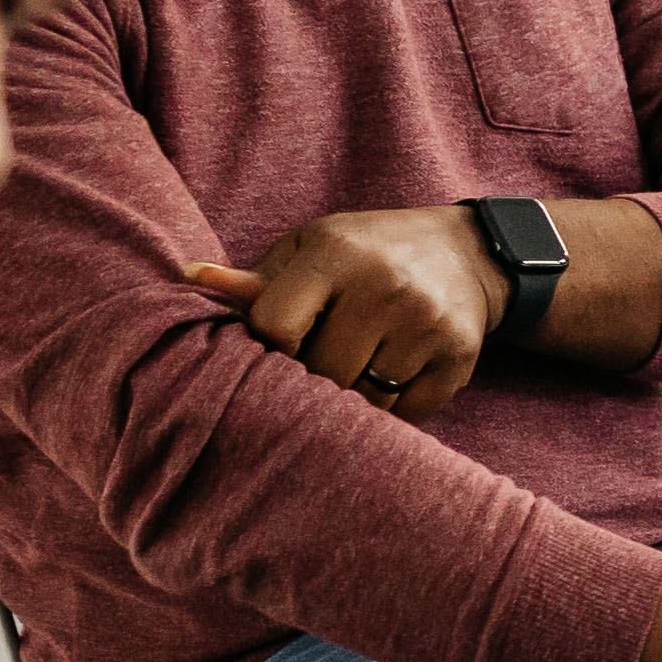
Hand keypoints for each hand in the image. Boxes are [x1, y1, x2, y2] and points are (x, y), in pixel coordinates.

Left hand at [191, 205, 503, 417]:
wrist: (468, 252)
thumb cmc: (369, 252)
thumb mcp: (313, 248)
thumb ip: (259, 278)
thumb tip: (192, 278)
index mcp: (336, 254)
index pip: (276, 329)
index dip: (270, 349)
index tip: (282, 346)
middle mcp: (384, 286)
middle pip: (322, 373)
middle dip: (313, 379)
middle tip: (318, 366)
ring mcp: (426, 324)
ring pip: (366, 400)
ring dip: (353, 398)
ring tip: (355, 372)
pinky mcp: (459, 356)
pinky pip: (408, 412)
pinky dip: (394, 408)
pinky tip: (393, 378)